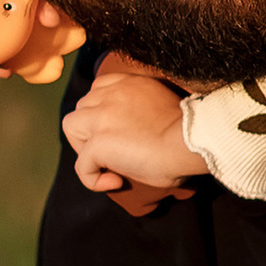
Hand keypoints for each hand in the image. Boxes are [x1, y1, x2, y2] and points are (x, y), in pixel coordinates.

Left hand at [62, 55, 204, 208]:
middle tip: (112, 151)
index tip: (118, 131)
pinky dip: (92, 178)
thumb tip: (140, 141)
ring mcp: (102, 116)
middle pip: (82, 107)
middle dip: (91, 130)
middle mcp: (113, 93)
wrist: (193, 141)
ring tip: (107, 165)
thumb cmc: (191, 132)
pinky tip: (114, 184)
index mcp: (131, 82)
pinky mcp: (99, 142)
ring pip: (72, 127)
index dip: (101, 111)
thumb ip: (143, 114)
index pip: (99, 88)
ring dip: (85, 148)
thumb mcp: (163, 110)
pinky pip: (82, 165)